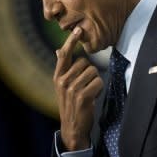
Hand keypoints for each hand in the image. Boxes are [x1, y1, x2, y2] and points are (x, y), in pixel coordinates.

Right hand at [54, 27, 103, 150]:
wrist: (72, 127)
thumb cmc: (71, 104)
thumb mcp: (63, 86)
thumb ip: (63, 69)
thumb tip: (57, 50)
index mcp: (58, 76)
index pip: (64, 55)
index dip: (71, 41)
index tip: (77, 30)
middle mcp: (62, 81)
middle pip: (85, 63)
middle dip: (90, 73)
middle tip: (85, 87)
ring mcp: (71, 89)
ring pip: (93, 71)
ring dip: (95, 82)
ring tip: (88, 93)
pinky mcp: (82, 96)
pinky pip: (98, 81)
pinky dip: (99, 89)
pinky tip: (92, 98)